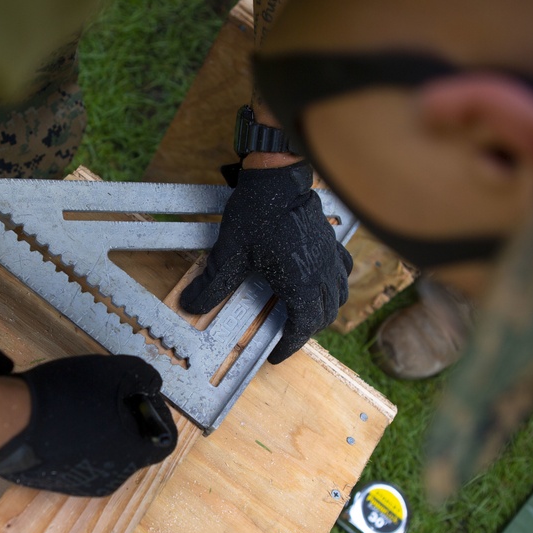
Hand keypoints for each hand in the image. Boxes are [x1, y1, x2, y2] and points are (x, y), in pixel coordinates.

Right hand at [0, 350, 177, 495]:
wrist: (10, 423)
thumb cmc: (69, 395)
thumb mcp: (117, 370)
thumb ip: (143, 378)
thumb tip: (151, 386)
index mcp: (135, 454)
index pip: (164, 440)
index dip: (157, 415)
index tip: (140, 396)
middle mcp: (113, 477)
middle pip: (131, 446)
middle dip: (123, 420)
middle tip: (104, 395)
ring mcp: (81, 484)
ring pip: (100, 453)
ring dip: (95, 430)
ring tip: (75, 403)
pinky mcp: (53, 483)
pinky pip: (72, 459)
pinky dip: (70, 440)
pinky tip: (54, 417)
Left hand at [180, 161, 352, 362]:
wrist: (278, 177)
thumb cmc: (257, 214)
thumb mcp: (229, 254)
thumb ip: (211, 284)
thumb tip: (189, 305)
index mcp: (301, 284)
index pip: (302, 327)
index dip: (289, 345)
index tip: (276, 354)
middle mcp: (322, 274)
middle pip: (323, 316)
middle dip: (304, 331)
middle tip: (284, 335)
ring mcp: (330, 258)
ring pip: (337, 296)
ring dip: (322, 310)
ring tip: (303, 313)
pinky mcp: (332, 242)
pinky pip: (342, 272)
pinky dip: (334, 285)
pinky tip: (322, 281)